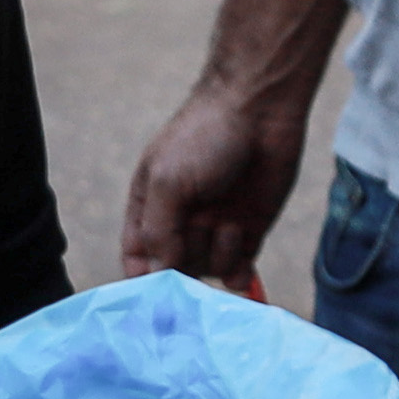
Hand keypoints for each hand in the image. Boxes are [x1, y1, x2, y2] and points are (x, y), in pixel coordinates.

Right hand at [120, 69, 312, 287]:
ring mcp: (215, 227)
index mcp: (149, 207)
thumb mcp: (168, 181)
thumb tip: (157, 276)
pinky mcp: (250, 231)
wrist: (260, 108)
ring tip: (229, 223)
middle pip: (175, 270)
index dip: (144, 279)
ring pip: (208, 271)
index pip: (138, 258)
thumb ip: (158, 231)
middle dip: (186, 263)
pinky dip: (240, 275)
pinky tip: (245, 269)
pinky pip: (239, 270)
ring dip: (218, 255)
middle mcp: (181, 221)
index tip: (157, 290)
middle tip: (201, 234)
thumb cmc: (204, 135)